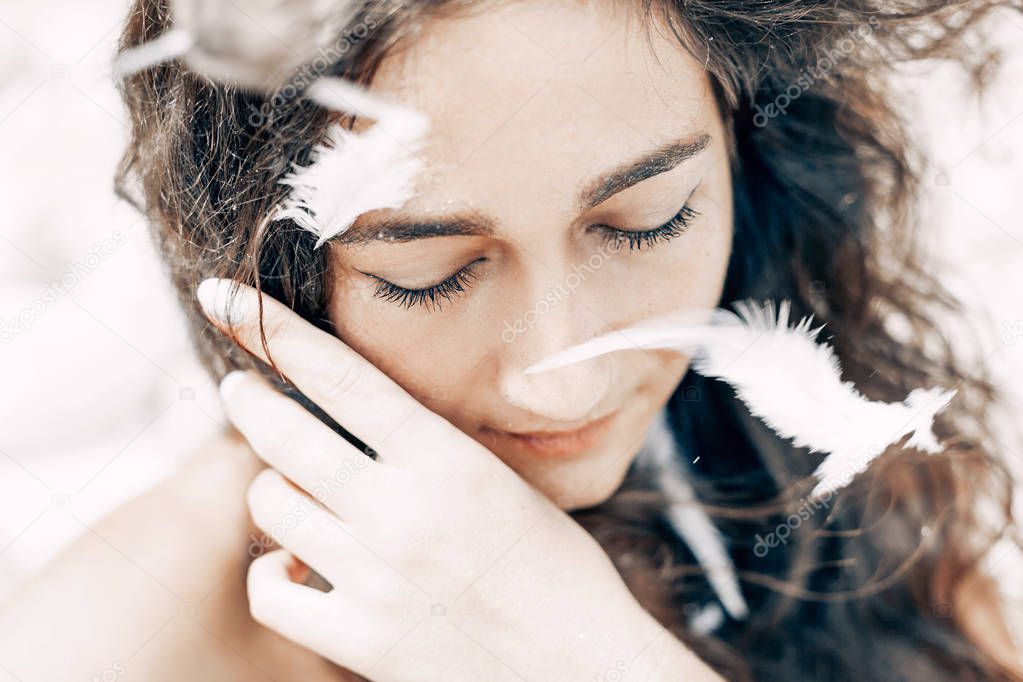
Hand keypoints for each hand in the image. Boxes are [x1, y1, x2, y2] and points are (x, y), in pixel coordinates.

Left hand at [199, 278, 718, 681]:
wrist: (586, 665)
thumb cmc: (557, 572)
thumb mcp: (504, 485)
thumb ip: (430, 452)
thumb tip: (357, 424)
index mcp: (448, 460)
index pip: (341, 376)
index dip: (274, 330)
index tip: (226, 300)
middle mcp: (403, 511)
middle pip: (284, 433)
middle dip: (248, 401)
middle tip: (239, 389)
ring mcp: (377, 577)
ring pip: (270, 505)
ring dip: (272, 490)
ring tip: (292, 492)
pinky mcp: (362, 640)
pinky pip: (272, 590)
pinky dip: (274, 573)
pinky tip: (298, 566)